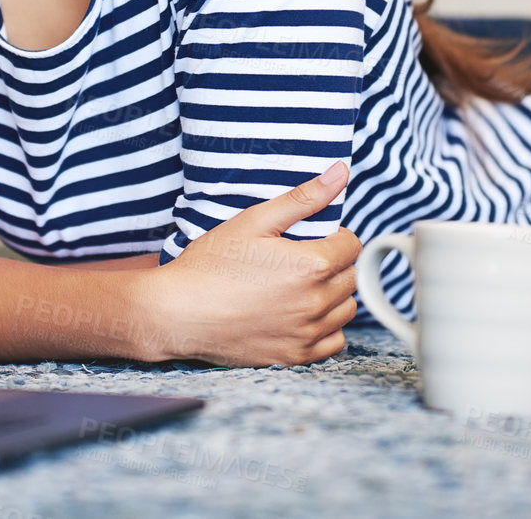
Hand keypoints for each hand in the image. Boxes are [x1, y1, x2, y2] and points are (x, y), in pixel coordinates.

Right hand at [139, 162, 360, 366]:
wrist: (178, 313)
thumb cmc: (211, 264)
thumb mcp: (255, 220)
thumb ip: (303, 198)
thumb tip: (341, 172)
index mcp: (312, 264)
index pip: (352, 245)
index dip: (335, 235)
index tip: (314, 237)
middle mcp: (316, 302)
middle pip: (351, 277)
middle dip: (335, 264)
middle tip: (302, 259)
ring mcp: (306, 333)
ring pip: (346, 310)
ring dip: (333, 295)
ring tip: (301, 286)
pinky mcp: (295, 357)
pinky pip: (333, 341)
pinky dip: (325, 328)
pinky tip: (300, 315)